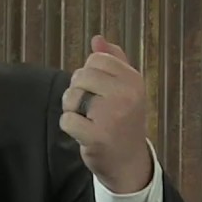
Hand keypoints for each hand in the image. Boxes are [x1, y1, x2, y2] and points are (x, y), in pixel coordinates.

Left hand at [59, 35, 152, 193]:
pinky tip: (83, 133)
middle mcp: (126, 95)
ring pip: (72, 96)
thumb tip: (97, 39)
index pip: (96, 59)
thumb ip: (113, 61)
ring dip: (72, 109)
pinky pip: (67, 119)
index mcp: (133, 80)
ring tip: (88, 120)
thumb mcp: (125, 88)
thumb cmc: (123, 121)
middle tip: (92, 109)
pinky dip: (69, 126)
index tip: (99, 91)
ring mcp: (113, 116)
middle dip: (79, 91)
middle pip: (81, 75)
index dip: (90, 74)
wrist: (128, 162)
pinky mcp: (97, 136)